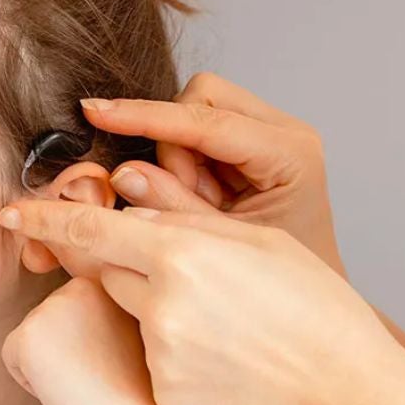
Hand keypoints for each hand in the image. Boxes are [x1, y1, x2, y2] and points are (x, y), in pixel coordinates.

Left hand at [0, 203, 404, 404]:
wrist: (345, 392)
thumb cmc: (315, 306)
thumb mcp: (258, 240)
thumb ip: (184, 213)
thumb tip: (127, 186)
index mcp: (184, 252)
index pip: (90, 228)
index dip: (45, 218)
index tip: (12, 211)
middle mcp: (162, 304)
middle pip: (107, 270)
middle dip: (125, 264)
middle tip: (182, 274)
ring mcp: (160, 356)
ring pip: (131, 316)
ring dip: (158, 309)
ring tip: (225, 322)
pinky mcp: (166, 395)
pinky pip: (151, 361)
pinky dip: (176, 354)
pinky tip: (226, 359)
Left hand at [3, 276, 168, 404]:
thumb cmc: (137, 391)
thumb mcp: (124, 332)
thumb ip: (100, 312)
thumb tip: (69, 319)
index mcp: (105, 279)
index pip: (68, 310)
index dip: (86, 344)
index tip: (115, 361)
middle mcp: (78, 284)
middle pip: (45, 320)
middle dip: (63, 352)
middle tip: (100, 373)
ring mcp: (52, 305)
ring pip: (29, 338)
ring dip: (49, 366)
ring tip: (86, 381)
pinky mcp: (29, 334)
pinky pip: (12, 358)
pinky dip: (31, 383)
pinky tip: (67, 388)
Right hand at [81, 72, 345, 274]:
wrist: (306, 305)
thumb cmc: (274, 283)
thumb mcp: (219, 245)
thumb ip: (172, 208)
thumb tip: (123, 172)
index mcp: (289, 154)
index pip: (207, 120)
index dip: (147, 116)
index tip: (99, 113)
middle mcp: (285, 132)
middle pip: (201, 100)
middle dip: (172, 144)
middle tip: (184, 199)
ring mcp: (270, 133)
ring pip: (194, 111)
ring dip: (177, 155)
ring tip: (199, 204)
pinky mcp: (252, 142)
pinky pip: (197, 131)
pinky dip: (184, 160)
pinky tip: (202, 197)